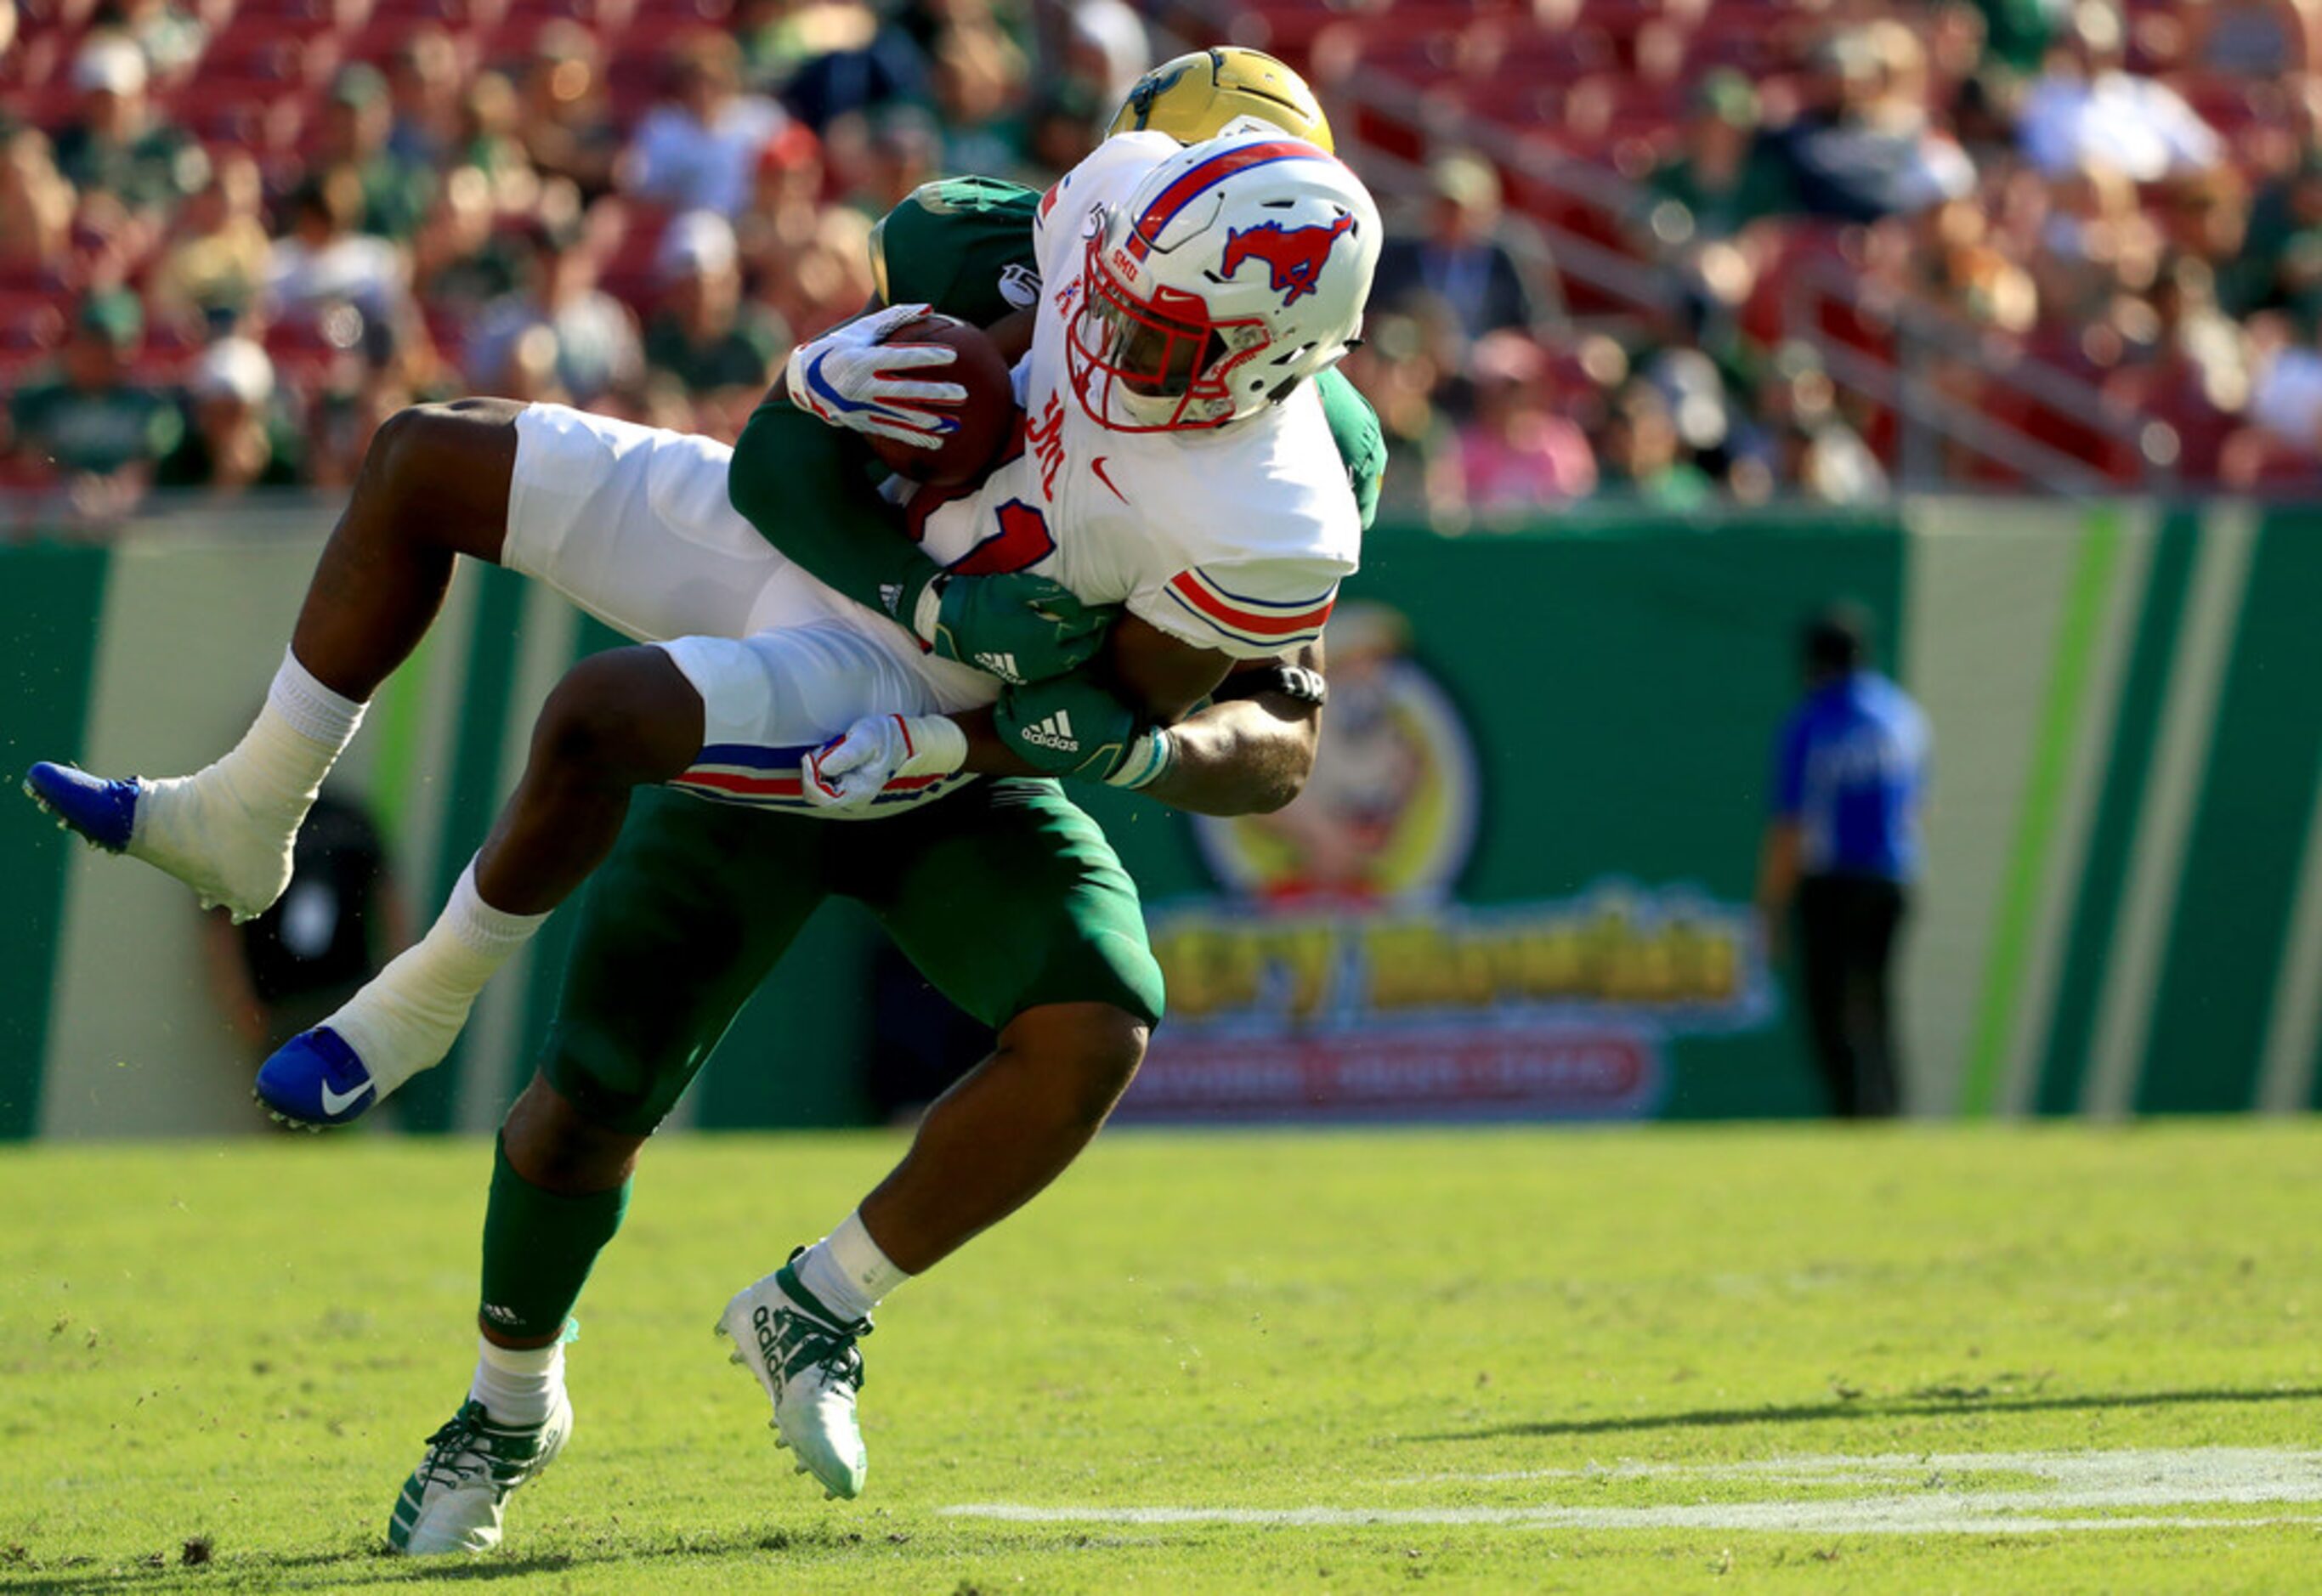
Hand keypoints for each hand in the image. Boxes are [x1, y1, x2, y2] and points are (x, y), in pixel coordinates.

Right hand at [785, 302, 966, 449]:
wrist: (805, 383)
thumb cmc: (840, 348)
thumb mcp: (862, 329)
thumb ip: (895, 317)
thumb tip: (930, 308)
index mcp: (863, 359)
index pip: (901, 357)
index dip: (927, 355)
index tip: (953, 355)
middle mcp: (863, 385)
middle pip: (906, 390)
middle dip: (935, 393)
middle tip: (962, 393)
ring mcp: (863, 407)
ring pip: (902, 416)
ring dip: (930, 421)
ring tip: (957, 424)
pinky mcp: (863, 423)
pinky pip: (893, 432)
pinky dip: (915, 437)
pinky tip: (937, 441)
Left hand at [801, 714, 968, 813]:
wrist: (902, 740)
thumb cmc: (884, 736)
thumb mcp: (866, 738)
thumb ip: (847, 754)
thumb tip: (824, 767)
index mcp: (858, 791)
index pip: (821, 797)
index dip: (810, 777)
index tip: (809, 756)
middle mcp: (854, 800)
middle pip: (817, 795)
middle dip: (814, 772)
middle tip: (826, 750)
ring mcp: (852, 796)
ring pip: (820, 790)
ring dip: (819, 770)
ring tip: (834, 750)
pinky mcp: (849, 790)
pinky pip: (826, 785)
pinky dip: (824, 770)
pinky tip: (835, 756)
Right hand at [912, 570, 1116, 683]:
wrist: (952, 624)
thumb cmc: (985, 600)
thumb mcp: (1018, 588)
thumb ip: (1051, 595)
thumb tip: (1077, 605)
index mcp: (1045, 636)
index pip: (1084, 626)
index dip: (1100, 616)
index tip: (1111, 607)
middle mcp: (1043, 658)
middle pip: (1084, 648)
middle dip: (1097, 634)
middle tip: (1107, 620)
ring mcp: (1033, 670)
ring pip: (1072, 662)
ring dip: (1085, 648)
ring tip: (1093, 633)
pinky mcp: (1023, 674)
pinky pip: (1056, 669)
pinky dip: (1069, 658)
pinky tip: (1070, 647)